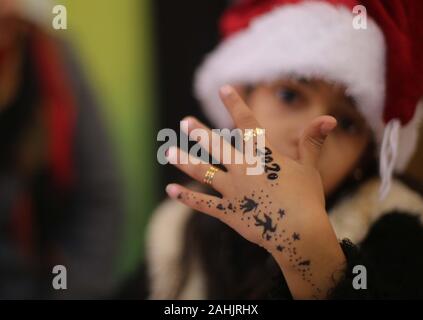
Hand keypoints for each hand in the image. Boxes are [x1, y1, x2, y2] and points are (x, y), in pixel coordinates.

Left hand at [165, 85, 345, 298]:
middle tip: (184, 122)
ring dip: (185, 161)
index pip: (248, 124)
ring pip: (203, 172)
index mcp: (263, 156)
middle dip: (199, 133)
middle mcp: (243, 169)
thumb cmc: (308, 199)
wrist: (300, 233)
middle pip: (217, 147)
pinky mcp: (228, 212)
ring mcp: (233, 191)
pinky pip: (203, 204)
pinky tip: (170, 189)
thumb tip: (329, 118)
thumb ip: (313, 141)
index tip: (225, 88)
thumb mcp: (310, 167)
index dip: (236, 104)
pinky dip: (186, 197)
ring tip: (168, 151)